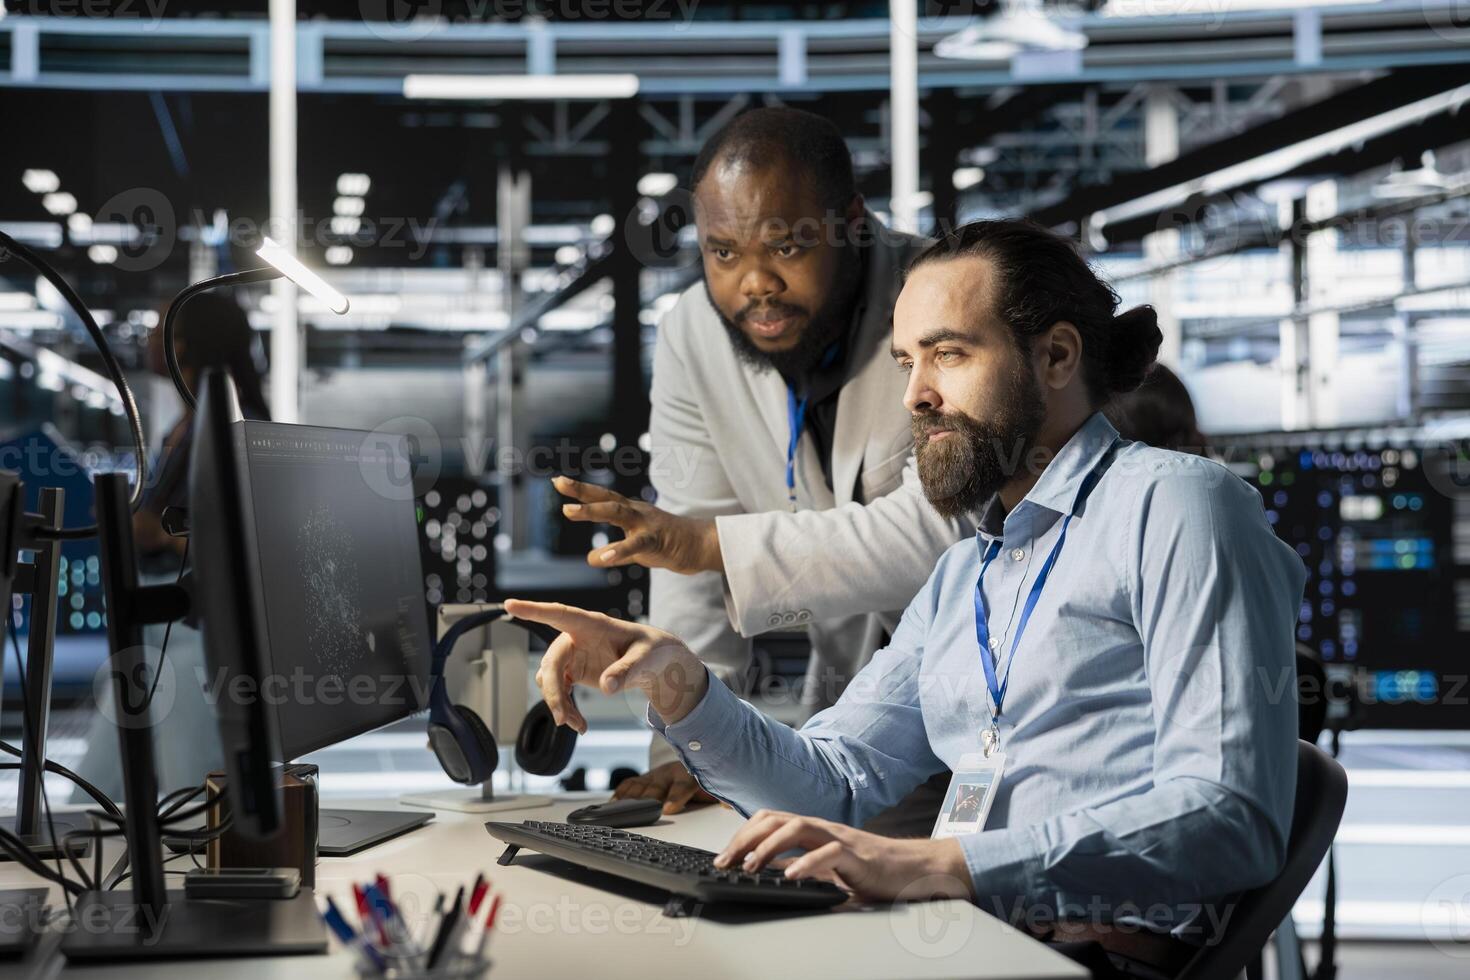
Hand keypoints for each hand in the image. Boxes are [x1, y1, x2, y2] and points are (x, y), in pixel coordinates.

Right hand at [504, 599, 709, 729]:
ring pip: (550, 679)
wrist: (655, 664)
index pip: (560, 613)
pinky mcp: (573, 672)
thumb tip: (606, 688)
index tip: (510, 604)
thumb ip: (626, 671)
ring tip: (578, 725)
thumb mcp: (645, 659)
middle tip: (561, 717)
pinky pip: (558, 690)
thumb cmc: (651, 650)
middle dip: (552, 690)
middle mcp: (576, 638)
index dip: (535, 610)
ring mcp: (573, 655)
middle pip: (551, 661)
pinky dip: (565, 708)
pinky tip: (579, 724)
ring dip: (559, 703)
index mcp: (592, 624)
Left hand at [553, 476, 722, 573]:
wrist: (702, 546)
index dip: (581, 490)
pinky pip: (636, 545)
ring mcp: (647, 524)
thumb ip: (615, 553)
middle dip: (582, 491)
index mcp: (631, 513)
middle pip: (607, 498)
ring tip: (568, 511)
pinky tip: (601, 558)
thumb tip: (591, 559)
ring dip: (591, 511)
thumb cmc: (670, 545)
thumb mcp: (638, 550)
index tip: (558, 481)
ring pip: (618, 513)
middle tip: (558, 483)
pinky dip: (618, 550)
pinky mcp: (657, 541)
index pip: (603, 498)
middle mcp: (637, 513)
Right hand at [614, 761, 718, 814]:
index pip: (684, 785)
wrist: (696, 752)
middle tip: (639, 811)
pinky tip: (612, 804)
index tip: (668, 809)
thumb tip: (730, 804)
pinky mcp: (645, 779)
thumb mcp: (719, 784)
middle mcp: (671, 773)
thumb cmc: (706, 776)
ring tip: (618, 810)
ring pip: (641, 786)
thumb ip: (724, 794)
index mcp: (691, 774)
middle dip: (648, 800)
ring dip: (630, 798)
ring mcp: (656, 775)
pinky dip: (621, 793)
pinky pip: (630, 784)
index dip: (676, 797)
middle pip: (657, 787)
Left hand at [713, 809, 972, 902]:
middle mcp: (822, 828)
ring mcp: (840, 838)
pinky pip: (829, 853)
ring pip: (798, 827)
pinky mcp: (857, 855)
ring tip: (752, 865)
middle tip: (726, 861)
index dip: (743, 835)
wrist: (911, 868)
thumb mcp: (826, 868)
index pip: (770, 821)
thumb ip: (801, 865)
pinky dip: (808, 863)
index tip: (723, 857)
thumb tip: (769, 872)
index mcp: (813, 831)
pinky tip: (791, 876)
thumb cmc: (869, 869)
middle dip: (747, 839)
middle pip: (777, 819)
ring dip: (770, 846)